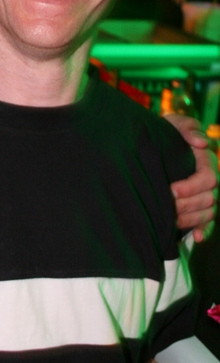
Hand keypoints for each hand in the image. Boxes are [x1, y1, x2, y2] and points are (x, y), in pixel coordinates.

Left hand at [167, 115, 217, 241]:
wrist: (152, 144)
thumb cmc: (164, 132)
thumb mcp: (173, 124)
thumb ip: (187, 128)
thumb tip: (201, 143)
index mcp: (206, 160)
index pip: (208, 178)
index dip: (191, 187)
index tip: (171, 190)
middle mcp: (210, 179)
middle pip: (209, 198)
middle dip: (187, 205)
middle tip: (166, 207)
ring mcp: (205, 194)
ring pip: (208, 212)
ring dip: (191, 219)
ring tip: (171, 221)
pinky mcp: (197, 207)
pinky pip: (208, 223)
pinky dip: (204, 231)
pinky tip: (196, 238)